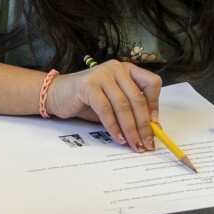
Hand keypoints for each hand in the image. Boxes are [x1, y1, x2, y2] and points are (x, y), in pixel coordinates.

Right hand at [46, 60, 162, 150]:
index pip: (152, 83)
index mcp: (127, 69)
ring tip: (134, 144)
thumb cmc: (88, 100)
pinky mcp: (88, 85)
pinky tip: (118, 138)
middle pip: (137, 98)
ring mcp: (101, 75)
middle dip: (144, 125)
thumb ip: (132, 111)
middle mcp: (116, 68)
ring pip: (123, 106)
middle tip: (147, 143)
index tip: (155, 124)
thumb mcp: (114, 103)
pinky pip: (106, 110)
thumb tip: (154, 130)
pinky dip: (113, 127)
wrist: (57, 94)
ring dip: (130, 129)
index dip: (155, 104)